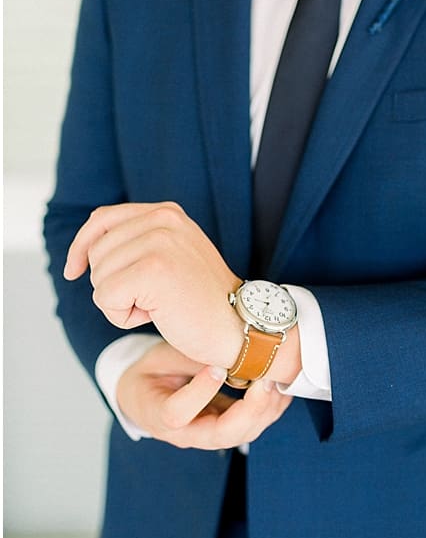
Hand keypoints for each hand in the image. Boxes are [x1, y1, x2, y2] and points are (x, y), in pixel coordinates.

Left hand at [64, 202, 243, 368]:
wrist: (239, 325)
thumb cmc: (203, 300)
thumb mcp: (174, 255)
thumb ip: (139, 241)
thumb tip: (85, 249)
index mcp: (167, 213)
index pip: (102, 219)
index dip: (81, 247)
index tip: (74, 271)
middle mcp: (163, 220)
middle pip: (96, 252)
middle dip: (111, 283)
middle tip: (152, 297)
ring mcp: (160, 243)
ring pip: (98, 277)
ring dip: (119, 302)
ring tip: (158, 305)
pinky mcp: (153, 270)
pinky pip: (105, 298)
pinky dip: (122, 316)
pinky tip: (155, 315)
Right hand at [116, 341, 291, 448]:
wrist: (148, 395)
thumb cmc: (151, 374)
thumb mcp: (160, 359)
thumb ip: (188, 358)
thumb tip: (223, 348)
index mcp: (158, 416)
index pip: (177, 415)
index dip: (200, 393)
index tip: (217, 368)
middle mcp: (187, 433)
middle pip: (221, 434)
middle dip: (250, 410)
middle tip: (264, 381)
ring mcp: (210, 434)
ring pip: (242, 433)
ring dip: (266, 409)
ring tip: (276, 380)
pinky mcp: (228, 427)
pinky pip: (253, 425)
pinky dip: (271, 408)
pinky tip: (282, 387)